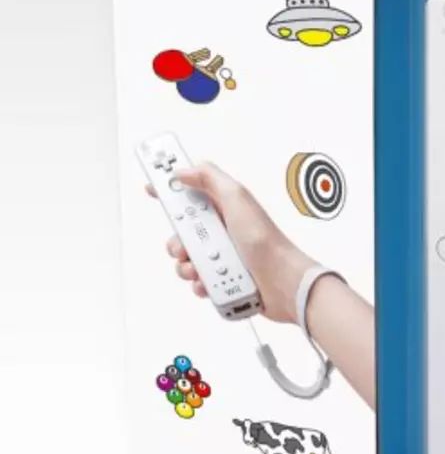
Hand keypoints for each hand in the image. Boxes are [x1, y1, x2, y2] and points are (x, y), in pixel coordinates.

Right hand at [146, 162, 316, 323]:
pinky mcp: (223, 279)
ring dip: (188, 265)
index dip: (171, 190)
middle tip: (187, 245)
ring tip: (202, 269)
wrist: (282, 282)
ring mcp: (223, 255)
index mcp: (224, 207)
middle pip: (183, 231)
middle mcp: (222, 230)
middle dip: (178, 240)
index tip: (153, 189)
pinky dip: (199, 283)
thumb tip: (184, 170)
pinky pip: (197, 281)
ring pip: (187, 259)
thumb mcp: (237, 199)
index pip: (191, 193)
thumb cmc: (265, 241)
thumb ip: (210, 179)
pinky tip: (209, 283)